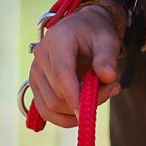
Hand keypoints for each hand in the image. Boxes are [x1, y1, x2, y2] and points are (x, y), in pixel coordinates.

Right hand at [26, 3, 123, 127]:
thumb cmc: (96, 32)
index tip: (90, 111)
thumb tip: (109, 77)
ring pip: (51, 107)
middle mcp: (40, 55)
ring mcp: (35, 71)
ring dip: (76, 111)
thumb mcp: (107, 39)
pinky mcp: (36, 84)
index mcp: (57, 40)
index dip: (74, 96)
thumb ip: (107, 58)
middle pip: (56, 94)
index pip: (61, 74)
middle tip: (111, 90)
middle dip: (83, 103)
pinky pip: (46, 111)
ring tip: (99, 96)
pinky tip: (82, 110)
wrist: (84, 28)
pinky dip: (64, 117)